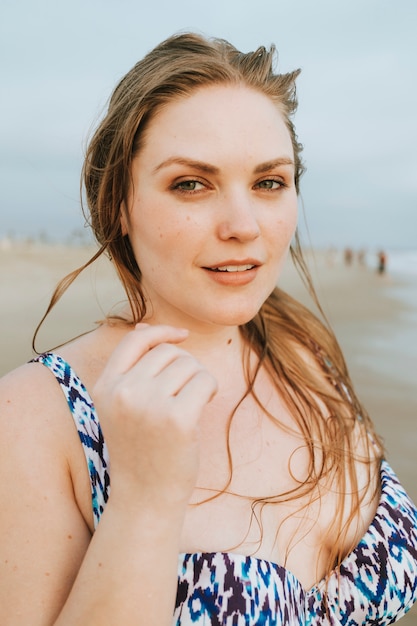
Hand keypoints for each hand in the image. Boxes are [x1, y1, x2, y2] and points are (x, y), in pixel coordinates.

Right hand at [92, 324, 217, 512]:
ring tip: (194, 400)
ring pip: (189, 365)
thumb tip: (147, 327)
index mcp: (105, 387)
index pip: (134, 340)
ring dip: (199, 377)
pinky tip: (205, 403)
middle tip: (188, 389)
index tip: (181, 335)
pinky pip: (205, 381)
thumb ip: (132, 369)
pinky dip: (211, 388)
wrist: (145, 498)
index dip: (161, 332)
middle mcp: (123, 392)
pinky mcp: (177, 419)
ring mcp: (149, 405)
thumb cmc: (140, 449)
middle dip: (185, 364)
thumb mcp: (124, 406)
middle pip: (168, 352)